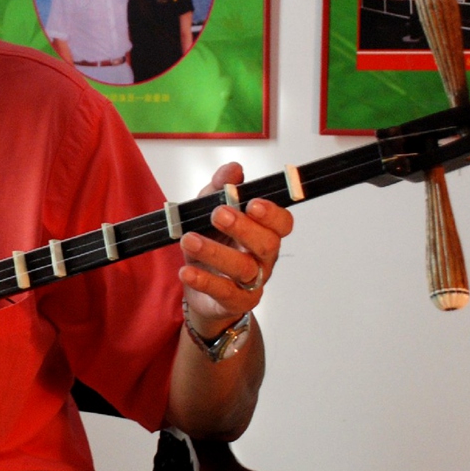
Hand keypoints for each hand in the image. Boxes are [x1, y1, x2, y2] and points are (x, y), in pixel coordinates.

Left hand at [177, 163, 293, 339]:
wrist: (199, 285)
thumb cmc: (213, 242)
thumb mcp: (209, 208)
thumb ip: (220, 188)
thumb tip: (233, 169)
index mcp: (264, 231)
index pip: (282, 223)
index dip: (272, 213)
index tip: (252, 202)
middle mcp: (263, 257)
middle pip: (267, 243)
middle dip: (243, 227)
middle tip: (218, 213)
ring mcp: (253, 281)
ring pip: (244, 268)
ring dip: (215, 252)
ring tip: (189, 239)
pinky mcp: (236, 301)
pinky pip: (225, 293)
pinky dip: (205, 281)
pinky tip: (186, 271)